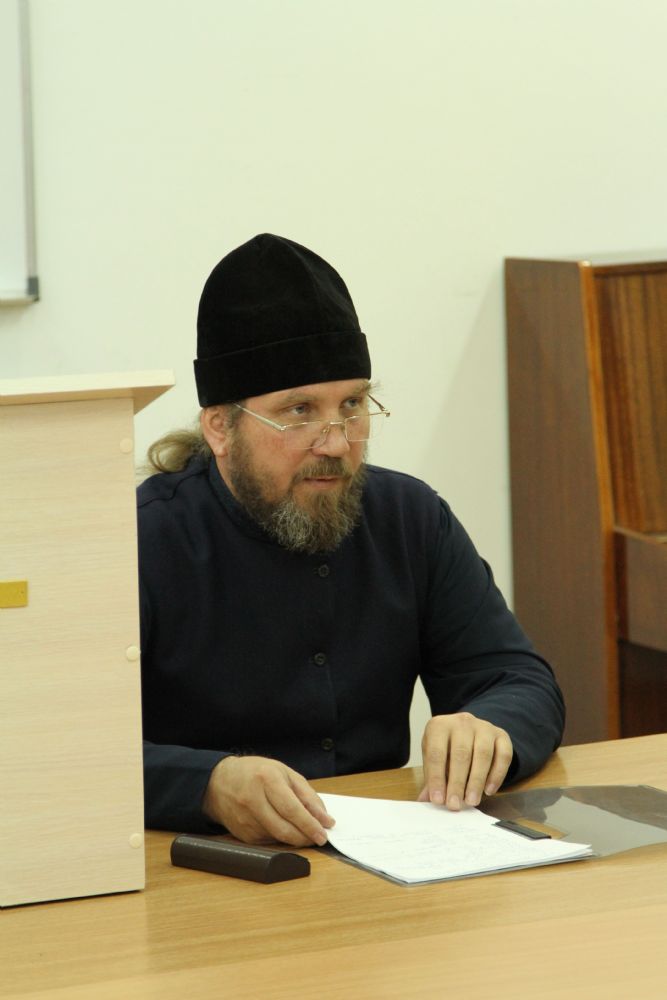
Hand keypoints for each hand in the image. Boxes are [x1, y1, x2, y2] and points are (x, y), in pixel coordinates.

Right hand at [202, 755, 334, 846]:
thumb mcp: (284, 773)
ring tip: (305, 832)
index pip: (292, 809)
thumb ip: (307, 795)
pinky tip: (284, 829)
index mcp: (266, 779)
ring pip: (277, 838)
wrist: (218, 782)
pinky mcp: (242, 835)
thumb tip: (324, 818)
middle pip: (284, 828)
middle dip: (305, 837)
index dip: (310, 824)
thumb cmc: (255, 773)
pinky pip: (268, 842)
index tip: (324, 833)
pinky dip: (281, 839)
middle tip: (318, 837)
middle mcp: (253, 800)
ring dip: (295, 839)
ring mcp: (245, 819)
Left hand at [418, 712, 512, 809]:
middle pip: (460, 754)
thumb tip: (424, 801)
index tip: (438, 800)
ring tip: (471, 801)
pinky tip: (489, 790)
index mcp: (439, 726)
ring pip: (483, 754)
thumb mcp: (435, 758)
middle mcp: (461, 722)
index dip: (436, 778)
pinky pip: (503, 755)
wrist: (469, 731)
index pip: (436, 753)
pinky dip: (497, 775)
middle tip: (455, 804)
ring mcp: (483, 727)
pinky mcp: (501, 735)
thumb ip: (431, 778)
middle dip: (457, 783)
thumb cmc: (447, 748)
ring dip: (476, 781)